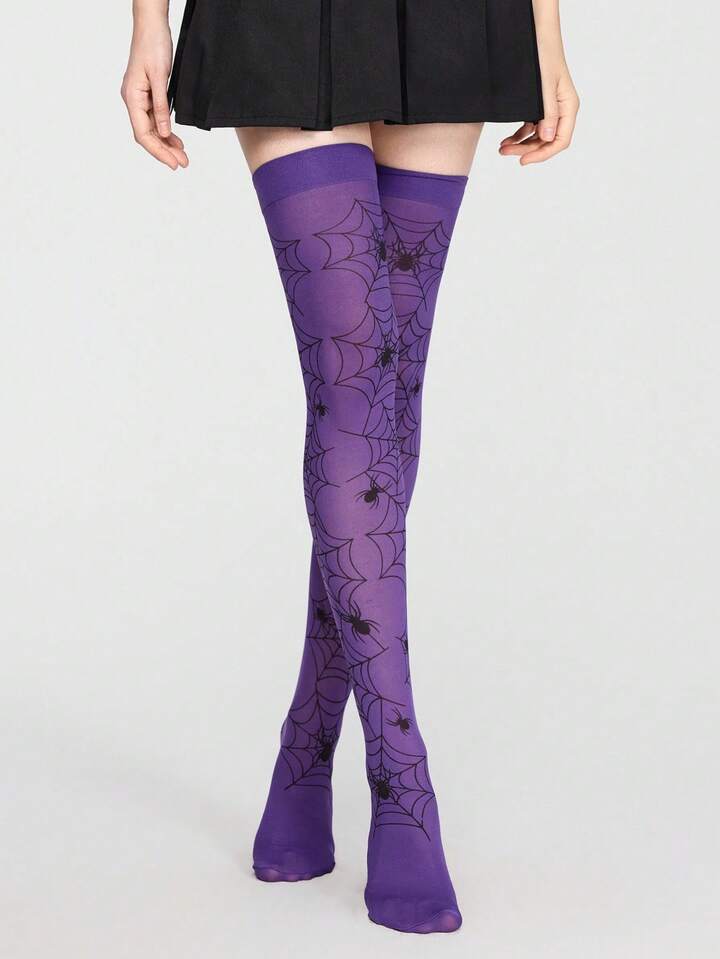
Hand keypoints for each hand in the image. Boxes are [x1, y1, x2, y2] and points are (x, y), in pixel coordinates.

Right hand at [121, 18, 188, 169]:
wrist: (152, 25)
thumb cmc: (153, 45)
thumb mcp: (160, 77)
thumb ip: (161, 106)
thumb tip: (164, 132)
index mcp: (131, 97)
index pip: (143, 133)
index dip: (158, 151)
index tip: (173, 163)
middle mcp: (133, 100)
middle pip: (147, 135)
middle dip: (164, 151)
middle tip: (182, 163)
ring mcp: (139, 98)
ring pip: (152, 129)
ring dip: (166, 144)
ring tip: (182, 156)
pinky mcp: (147, 95)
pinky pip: (155, 119)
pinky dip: (166, 131)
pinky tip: (176, 140)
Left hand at [499, 47, 578, 165]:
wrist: (536, 35)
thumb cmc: (542, 56)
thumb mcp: (544, 86)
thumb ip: (547, 112)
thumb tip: (547, 137)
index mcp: (568, 107)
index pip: (560, 141)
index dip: (542, 155)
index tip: (523, 161)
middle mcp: (562, 111)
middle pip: (546, 141)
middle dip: (526, 150)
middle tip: (504, 152)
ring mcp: (551, 109)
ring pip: (537, 137)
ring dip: (520, 144)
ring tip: (502, 147)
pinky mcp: (540, 106)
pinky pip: (531, 127)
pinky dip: (520, 135)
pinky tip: (507, 139)